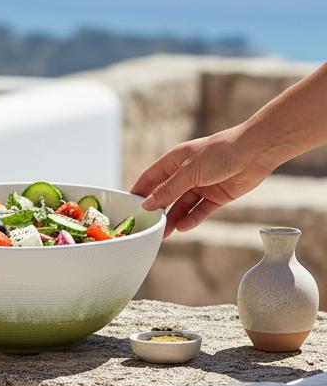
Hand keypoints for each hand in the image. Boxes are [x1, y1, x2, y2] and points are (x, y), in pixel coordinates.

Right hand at [131, 126, 274, 236]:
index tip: (128, 207)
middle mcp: (186, 173)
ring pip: (182, 206)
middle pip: (166, 195)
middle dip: (157, 211)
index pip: (150, 178)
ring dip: (173, 219)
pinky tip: (184, 227)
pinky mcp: (217, 196)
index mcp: (175, 160)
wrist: (256, 152)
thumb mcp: (189, 171)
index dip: (139, 192)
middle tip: (147, 227)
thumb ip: (168, 190)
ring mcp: (202, 185)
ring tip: (164, 234)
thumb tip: (147, 204)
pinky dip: (192, 219)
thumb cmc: (221, 152)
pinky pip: (200, 211)